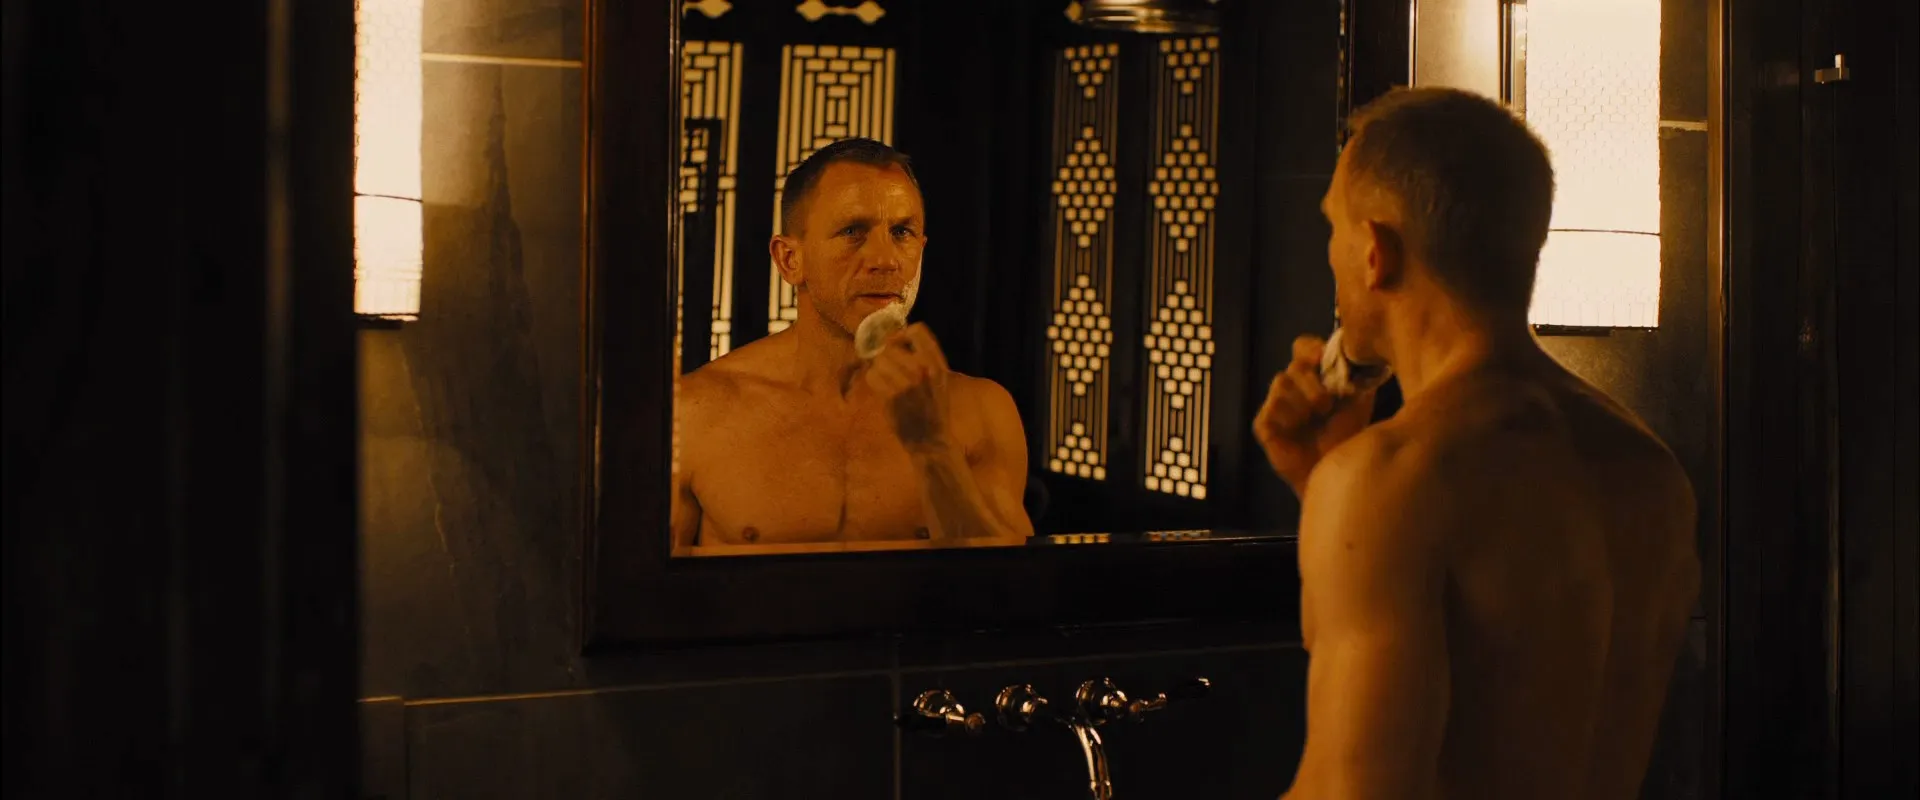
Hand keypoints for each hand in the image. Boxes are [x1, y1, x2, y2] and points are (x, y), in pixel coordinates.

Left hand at [865, 322, 951, 450]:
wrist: (931, 439)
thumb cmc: (934, 409)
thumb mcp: (940, 380)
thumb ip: (926, 358)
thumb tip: (898, 337)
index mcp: (937, 364)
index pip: (917, 331)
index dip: (901, 335)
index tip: (897, 345)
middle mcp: (923, 371)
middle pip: (891, 346)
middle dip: (885, 355)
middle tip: (887, 366)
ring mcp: (907, 384)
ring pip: (879, 360)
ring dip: (878, 368)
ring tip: (884, 378)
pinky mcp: (892, 398)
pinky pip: (872, 376)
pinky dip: (873, 380)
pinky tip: (880, 387)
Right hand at [1253, 335, 1376, 494]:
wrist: (1334, 469)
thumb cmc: (1347, 434)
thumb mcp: (1360, 399)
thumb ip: (1358, 374)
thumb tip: (1359, 352)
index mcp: (1313, 375)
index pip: (1303, 346)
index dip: (1312, 348)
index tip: (1324, 359)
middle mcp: (1292, 386)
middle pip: (1294, 366)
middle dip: (1313, 383)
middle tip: (1327, 405)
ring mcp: (1275, 405)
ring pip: (1281, 382)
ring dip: (1302, 400)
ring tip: (1316, 419)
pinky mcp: (1264, 425)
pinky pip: (1271, 408)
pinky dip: (1288, 417)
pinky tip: (1298, 431)